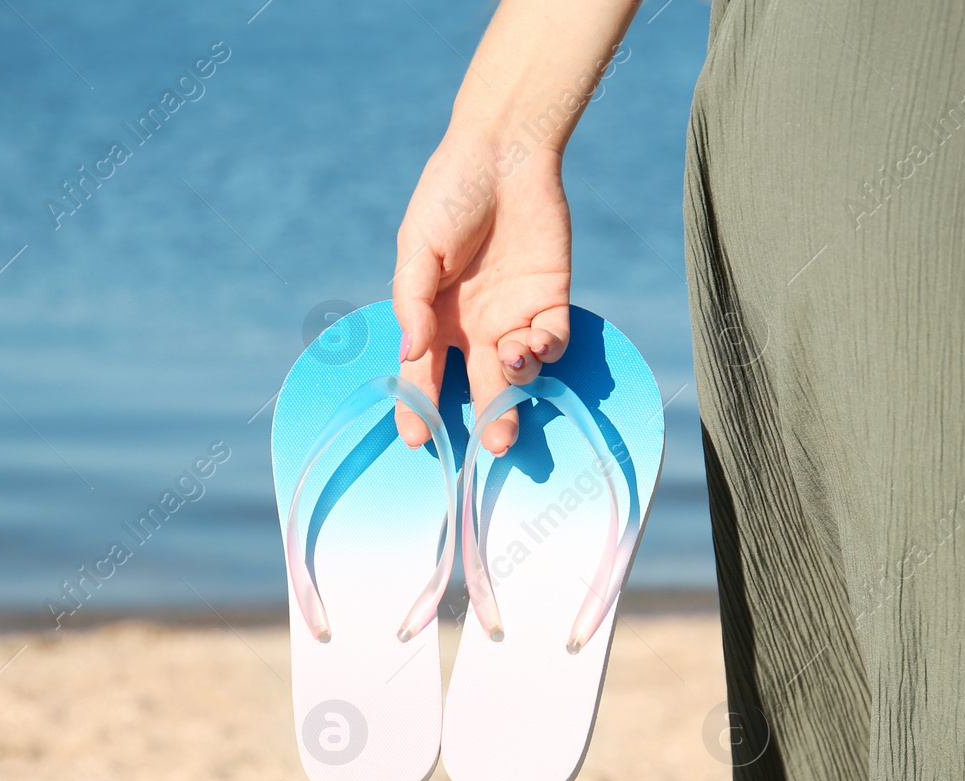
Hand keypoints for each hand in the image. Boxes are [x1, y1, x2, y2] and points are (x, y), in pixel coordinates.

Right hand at [392, 132, 570, 455]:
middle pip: (481, 386)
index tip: (419, 440)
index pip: (423, 376)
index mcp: (433, 319)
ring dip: (519, 382)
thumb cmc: (449, 195)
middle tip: (496, 444)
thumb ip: (413, 301)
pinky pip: (553, 342)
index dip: (419, 410)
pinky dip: (547, 351)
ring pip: (521, 372)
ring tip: (514, 362)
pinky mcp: (550, 301)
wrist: (504, 153)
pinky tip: (535, 341)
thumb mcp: (418, 248)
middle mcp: (473, 327)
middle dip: (491, 418)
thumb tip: (411, 352)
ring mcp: (513, 316)